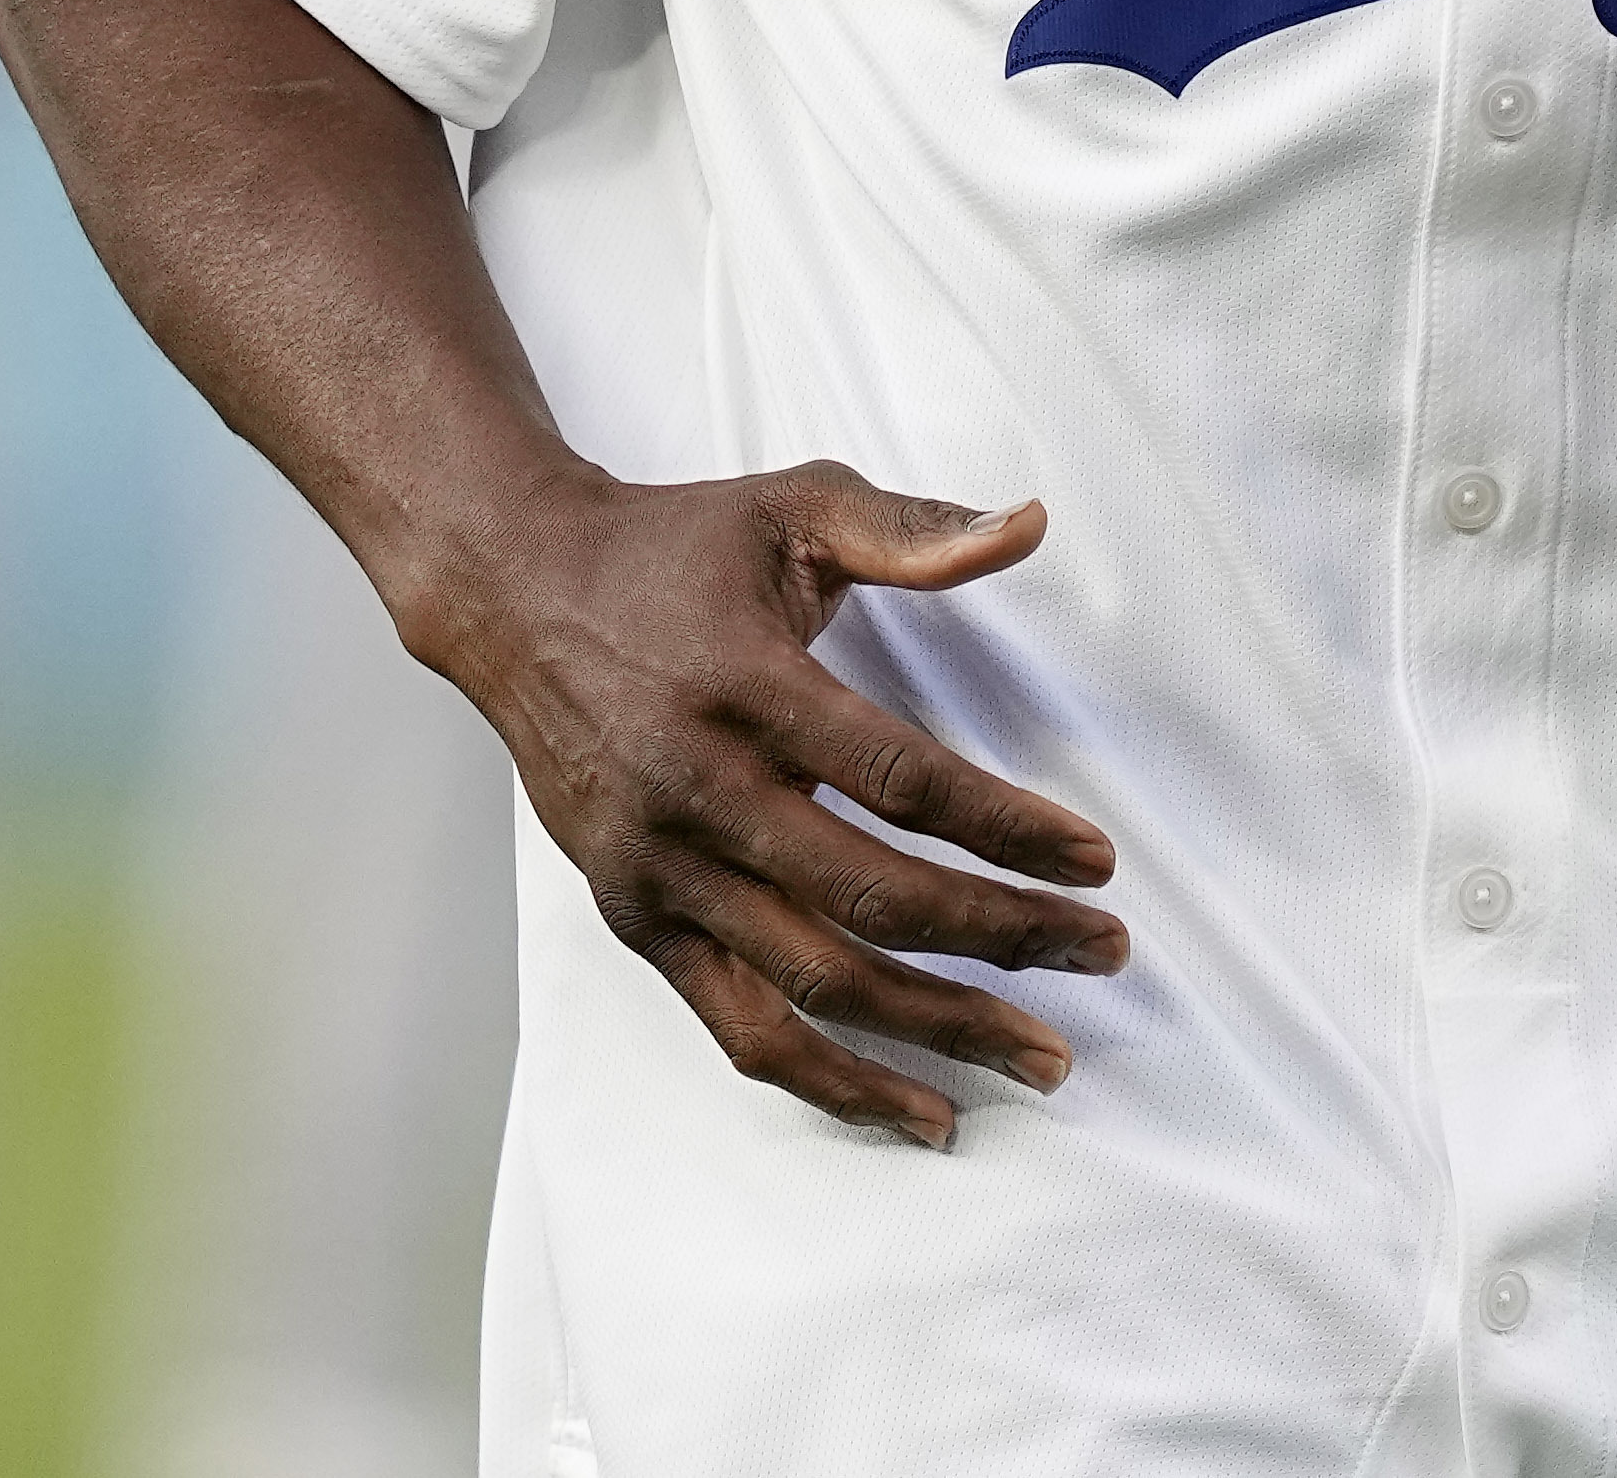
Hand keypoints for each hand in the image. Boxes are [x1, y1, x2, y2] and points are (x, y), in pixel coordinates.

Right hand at [402, 462, 1127, 1147]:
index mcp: (747, 687)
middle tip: (1105, 954)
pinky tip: (922, 1110)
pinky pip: (742, 1027)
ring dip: (939, 1029)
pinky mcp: (636, 919)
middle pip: (874, 896)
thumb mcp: (793, 506)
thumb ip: (912, 530)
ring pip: (816, 982)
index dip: (1007, 829)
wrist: (510, 596)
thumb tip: (1031, 524)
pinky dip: (834, 1081)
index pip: (902, 780)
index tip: (1096, 864)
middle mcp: (700, 791)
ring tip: (1044, 1056)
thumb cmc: (670, 548)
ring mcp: (663, 869)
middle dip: (1004, 937)